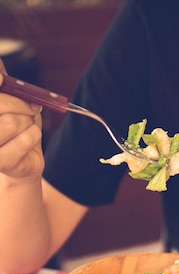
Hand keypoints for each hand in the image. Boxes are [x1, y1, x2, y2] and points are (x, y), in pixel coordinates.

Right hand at [0, 60, 43, 180]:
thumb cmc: (14, 126)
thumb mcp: (8, 99)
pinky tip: (29, 139)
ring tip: (27, 125)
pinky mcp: (1, 163)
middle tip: (32, 107)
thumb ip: (4, 82)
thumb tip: (0, 66)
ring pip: (12, 122)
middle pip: (0, 105)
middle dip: (20, 104)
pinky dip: (34, 135)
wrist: (23, 161)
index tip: (2, 80)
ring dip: (28, 121)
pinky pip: (26, 139)